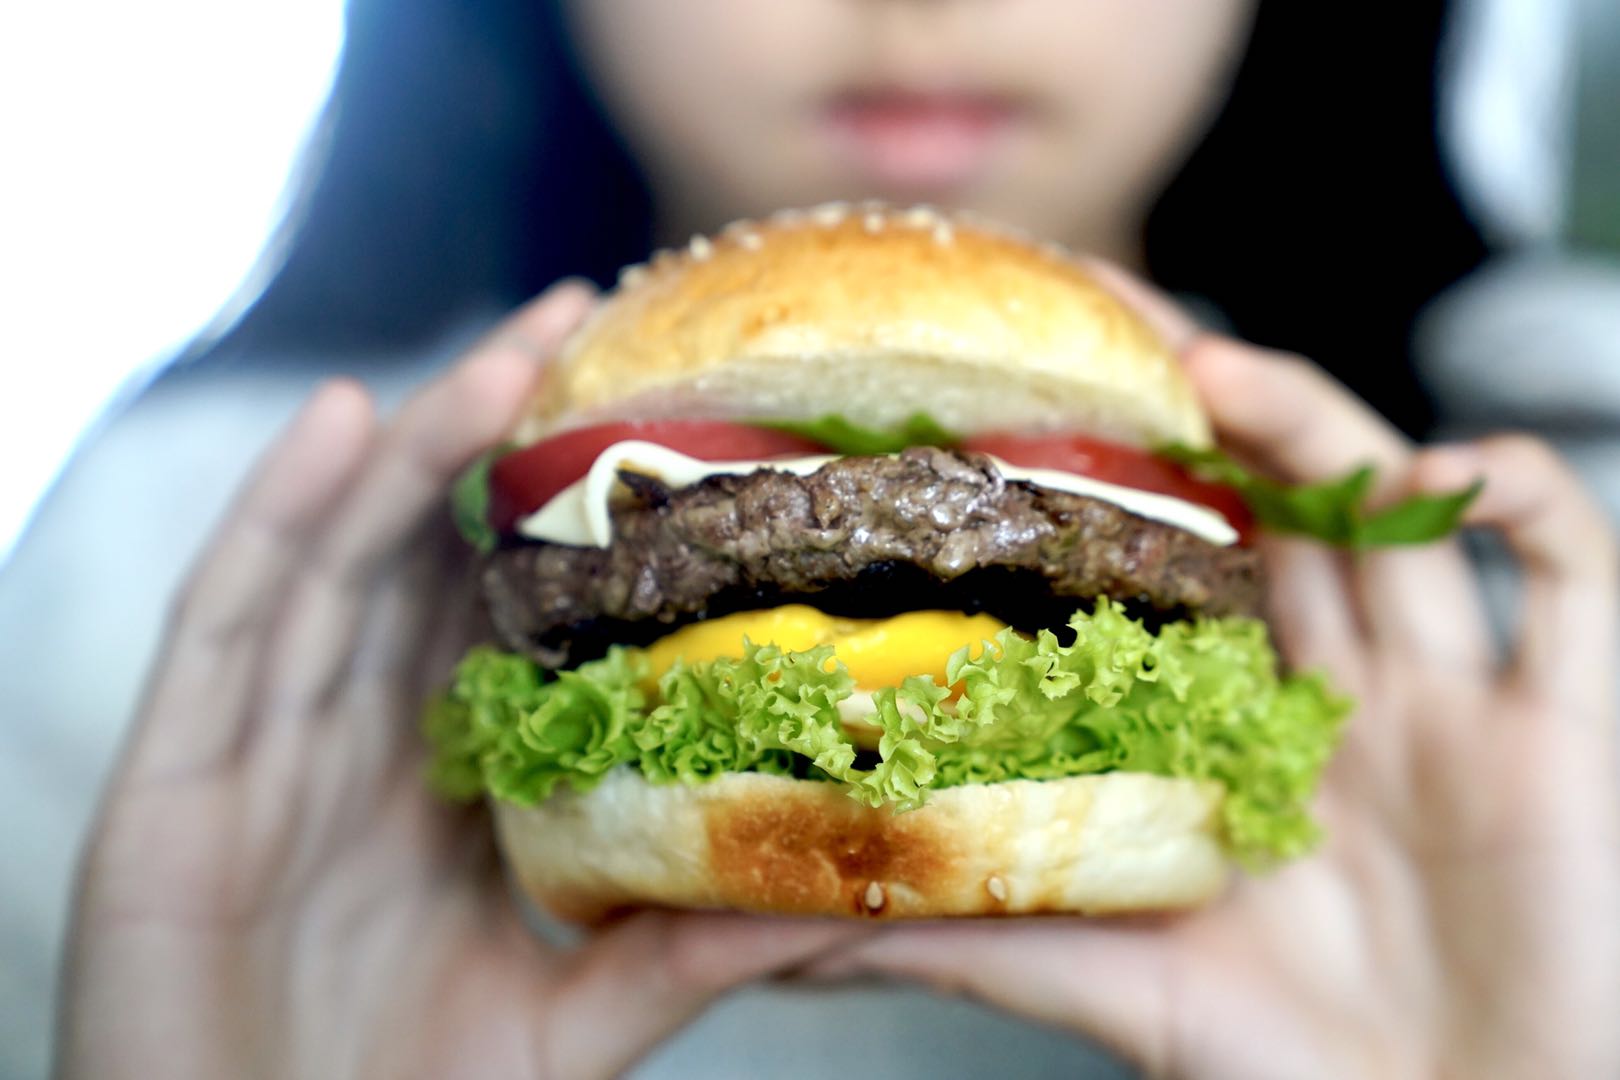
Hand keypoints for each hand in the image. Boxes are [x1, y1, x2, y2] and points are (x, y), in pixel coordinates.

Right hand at [57, 282, 863, 1079]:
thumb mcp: (571, 1022)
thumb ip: (680, 952)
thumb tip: (836, 892)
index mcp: (438, 784)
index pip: (501, 612)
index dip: (567, 514)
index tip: (662, 418)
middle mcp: (348, 743)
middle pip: (422, 555)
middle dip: (497, 436)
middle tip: (592, 320)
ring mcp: (256, 751)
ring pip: (337, 561)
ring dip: (413, 447)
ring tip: (503, 356)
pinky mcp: (169, 785)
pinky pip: (223, 624)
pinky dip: (277, 516)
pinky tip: (338, 421)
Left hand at [819, 291, 1619, 1077]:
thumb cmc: (1287, 1065)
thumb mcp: (1106, 975)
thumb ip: (961, 933)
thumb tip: (777, 929)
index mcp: (1234, 727)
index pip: (1172, 557)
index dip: (1114, 465)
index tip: (1022, 374)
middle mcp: (1340, 690)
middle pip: (1278, 504)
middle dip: (1207, 404)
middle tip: (1111, 320)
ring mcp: (1451, 701)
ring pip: (1396, 515)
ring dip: (1323, 426)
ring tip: (1224, 375)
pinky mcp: (1563, 735)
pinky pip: (1575, 583)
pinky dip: (1530, 503)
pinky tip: (1455, 473)